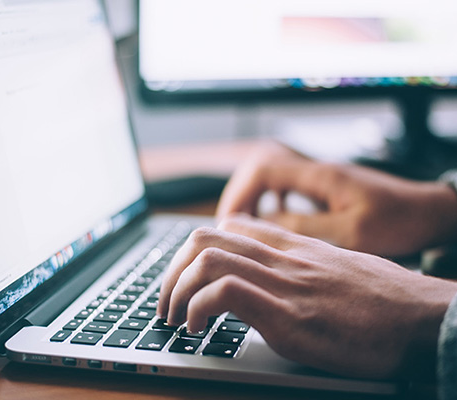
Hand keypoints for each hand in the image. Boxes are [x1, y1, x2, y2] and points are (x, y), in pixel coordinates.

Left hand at [158, 214, 456, 378]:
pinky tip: (197, 329)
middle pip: (205, 238)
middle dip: (173, 269)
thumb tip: (272, 276)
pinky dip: (198, 308)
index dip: (195, 249)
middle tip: (166, 300)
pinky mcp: (288, 315)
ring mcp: (283, 283)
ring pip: (207, 259)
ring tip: (174, 317)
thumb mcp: (336, 268)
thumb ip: (300, 265)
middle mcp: (282, 258)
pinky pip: (225, 293)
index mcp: (292, 247)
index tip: (186, 275)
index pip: (229, 226)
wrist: (423, 318)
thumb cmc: (383, 299)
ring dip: (176, 289)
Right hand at [216, 141, 456, 256]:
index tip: (230, 220)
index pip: (264, 169)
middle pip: (261, 168)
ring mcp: (321, 178)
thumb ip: (306, 226)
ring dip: (254, 198)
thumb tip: (266, 224)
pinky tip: (271, 219)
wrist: (429, 212)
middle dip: (240, 194)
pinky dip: (271, 201)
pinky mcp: (326, 188)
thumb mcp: (351, 232)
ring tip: (245, 224)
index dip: (240, 193)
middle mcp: (317, 171)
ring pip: (272, 177)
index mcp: (321, 176)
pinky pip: (286, 187)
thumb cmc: (399, 220)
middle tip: (231, 224)